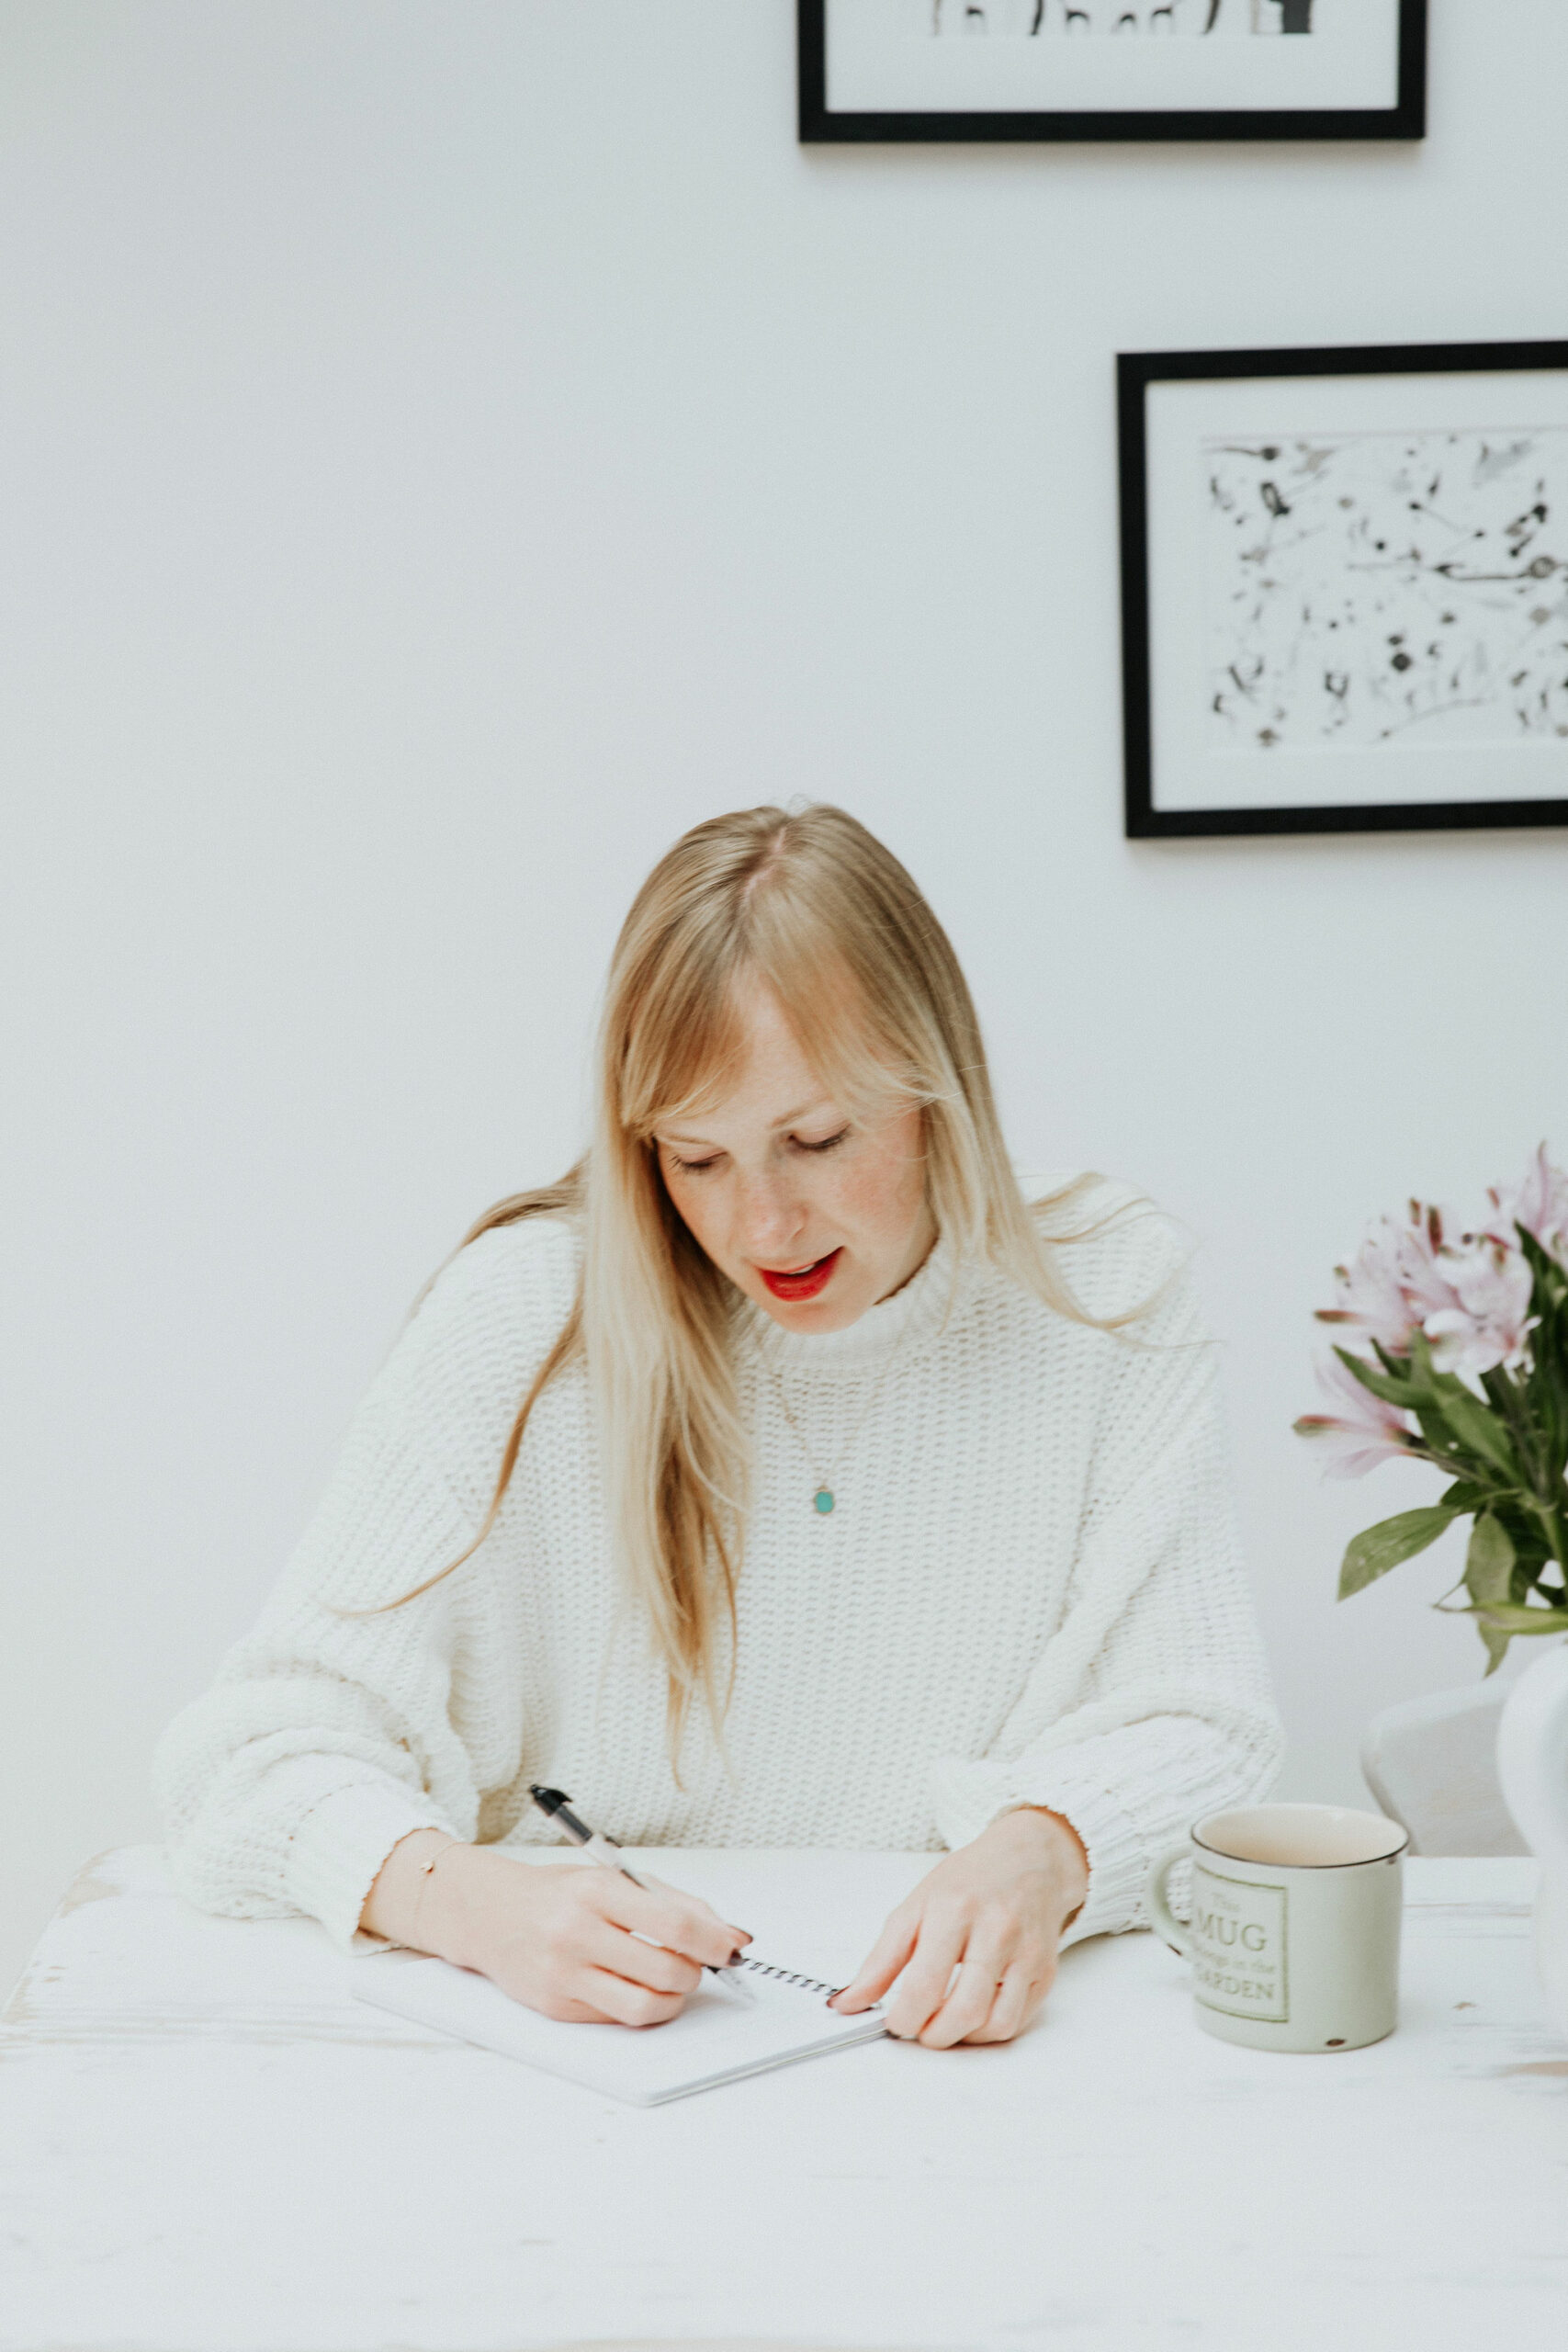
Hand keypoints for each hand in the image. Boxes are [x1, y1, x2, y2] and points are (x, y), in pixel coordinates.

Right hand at [361, 1830, 749, 2027]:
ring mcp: (565, 1975)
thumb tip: (730, 1934)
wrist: (490, 1914)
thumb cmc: (559, 1893)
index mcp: (598, 1892)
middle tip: (695, 1963)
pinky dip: (639, 2006)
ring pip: (646, 2007)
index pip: (675, 1923)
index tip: (732, 1947)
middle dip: (695, 1972)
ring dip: (673, 1998)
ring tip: (671, 1981)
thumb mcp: (614, 1879)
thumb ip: (674, 1902)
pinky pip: (617, 2018)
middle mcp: (578, 1933)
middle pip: (667, 1970)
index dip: (714, 1940)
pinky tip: (633, 1986)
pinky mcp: (557, 2008)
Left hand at [829, 1808, 1088, 2047]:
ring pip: (995, 2024)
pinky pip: (1016, 2021)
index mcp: (954, 1910)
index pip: (924, 1984)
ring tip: (944, 2021)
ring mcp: (1026, 1952)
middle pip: (963, 2011)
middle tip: (919, 2028)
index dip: (903, 2018)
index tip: (895, 2022)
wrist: (1028, 1859)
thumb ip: (881, 1959)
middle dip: (933, 2035)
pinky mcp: (1045, 1971)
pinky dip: (988, 2030)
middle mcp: (996, 1930)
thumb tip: (848, 2002)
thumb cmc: (968, 1881)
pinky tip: (973, 2013)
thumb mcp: (915, 1906)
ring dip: (963, 2037)